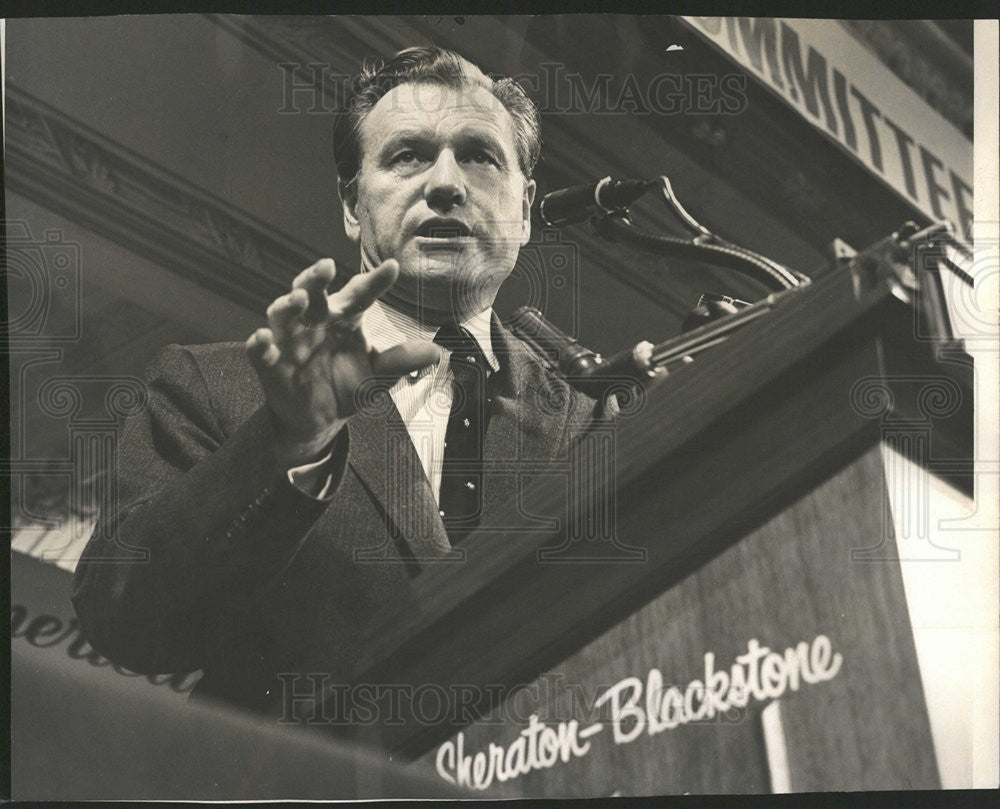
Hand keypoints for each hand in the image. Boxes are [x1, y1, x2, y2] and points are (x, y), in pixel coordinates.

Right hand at [246, 258, 439, 467]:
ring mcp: (290, 340)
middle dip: (315, 279)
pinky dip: (259, 344)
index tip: (393, 268)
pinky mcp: (271, 364)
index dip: (375, 281)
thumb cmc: (348, 385)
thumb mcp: (378, 376)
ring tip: (298, 300)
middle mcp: (315, 321)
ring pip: (283, 314)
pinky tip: (263, 339)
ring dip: (288, 305)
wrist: (321, 419)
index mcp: (344, 317)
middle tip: (325, 266)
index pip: (360, 294)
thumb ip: (400, 361)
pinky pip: (260, 351)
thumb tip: (435, 352)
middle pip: (312, 292)